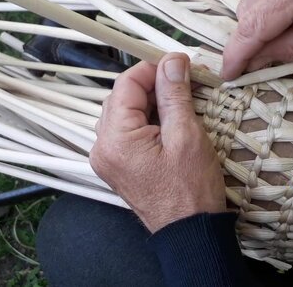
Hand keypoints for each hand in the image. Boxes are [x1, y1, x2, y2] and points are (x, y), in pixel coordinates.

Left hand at [90, 53, 225, 232]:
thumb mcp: (187, 136)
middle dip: (151, 84)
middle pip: (122, 97)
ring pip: (123, 113)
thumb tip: (172, 62)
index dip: (152, 68)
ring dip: (149, 101)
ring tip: (178, 99)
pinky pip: (125, 131)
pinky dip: (145, 119)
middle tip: (183, 80)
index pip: (126, 85)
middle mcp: (102, 147)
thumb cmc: (191, 190)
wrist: (188, 231)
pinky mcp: (116, 165)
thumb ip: (174, 94)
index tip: (178, 63)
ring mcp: (106, 158)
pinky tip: (167, 119)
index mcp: (115, 139)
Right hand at [222, 0, 292, 79]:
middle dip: (249, 42)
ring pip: (249, 4)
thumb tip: (257, 62)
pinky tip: (287, 20)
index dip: (237, 54)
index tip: (230, 74)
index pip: (252, 27)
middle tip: (262, 64)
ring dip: (258, 26)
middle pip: (247, 15)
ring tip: (286, 35)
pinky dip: (266, 12)